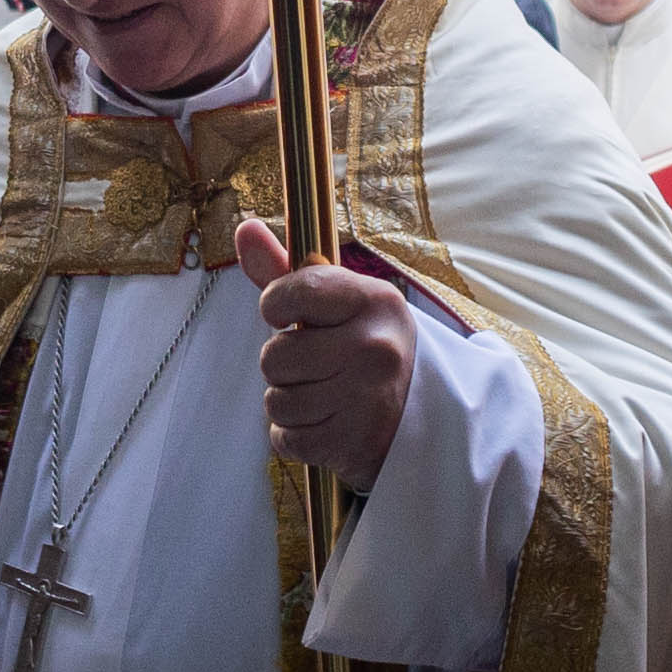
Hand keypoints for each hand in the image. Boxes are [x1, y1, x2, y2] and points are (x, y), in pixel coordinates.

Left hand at [234, 218, 414, 486]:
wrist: (426, 414)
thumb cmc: (367, 347)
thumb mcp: (339, 304)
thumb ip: (286, 272)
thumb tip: (244, 228)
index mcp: (374, 301)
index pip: (287, 295)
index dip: (275, 307)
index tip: (291, 317)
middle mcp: (375, 347)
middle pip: (272, 357)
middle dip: (285, 366)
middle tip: (320, 367)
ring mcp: (368, 398)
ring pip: (276, 401)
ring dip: (290, 404)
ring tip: (326, 397)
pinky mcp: (357, 443)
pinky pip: (286, 439)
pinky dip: (296, 436)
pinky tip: (326, 425)